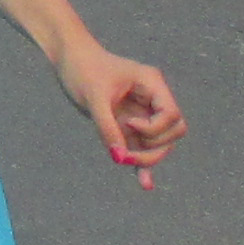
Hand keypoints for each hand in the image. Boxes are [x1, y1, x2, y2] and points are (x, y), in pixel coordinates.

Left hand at [57, 38, 185, 174]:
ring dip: (147, 156)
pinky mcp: (129, 127)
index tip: (128, 123)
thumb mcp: (93, 98)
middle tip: (125, 150)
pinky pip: (143, 148)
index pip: (172, 115)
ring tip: (121, 159)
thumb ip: (107, 127)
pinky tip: (144, 184)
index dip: (154, 128)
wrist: (70, 60)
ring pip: (162, 143)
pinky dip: (144, 165)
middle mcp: (153, 100)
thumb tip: (119, 158)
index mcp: (152, 84)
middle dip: (154, 146)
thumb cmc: (83, 70)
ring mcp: (143, 114)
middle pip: (174, 132)